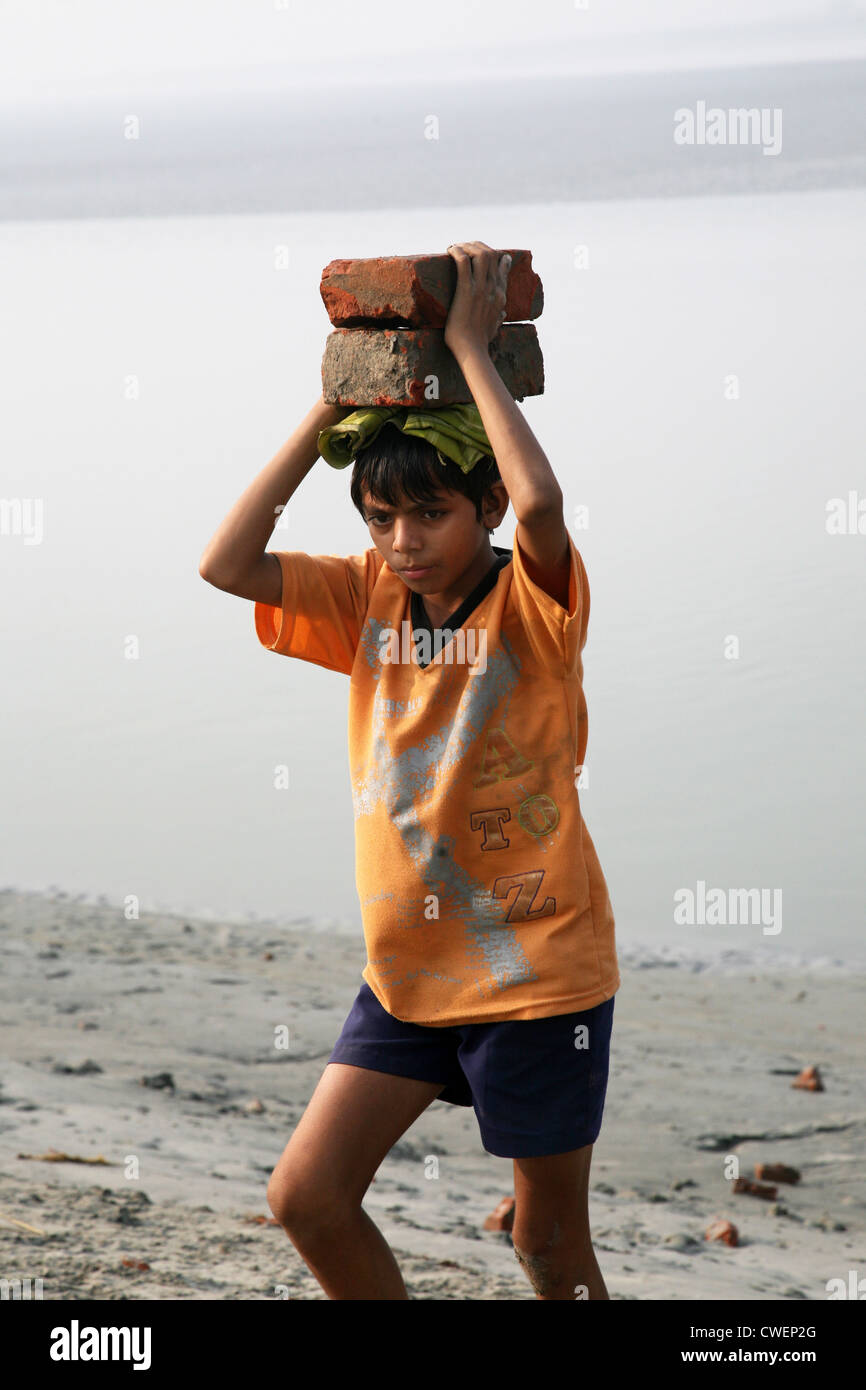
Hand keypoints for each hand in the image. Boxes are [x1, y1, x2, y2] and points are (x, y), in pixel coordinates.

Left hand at [443, 241, 511, 357]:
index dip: (493, 254)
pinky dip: (457, 252)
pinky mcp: (466, 290)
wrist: (472, 350)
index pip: (503, 266)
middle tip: (463, 247)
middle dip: (476, 245)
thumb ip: (500, 317)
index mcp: (501, 295)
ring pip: (479, 253)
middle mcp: (493, 288)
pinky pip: (463, 261)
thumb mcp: (495, 327)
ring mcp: (481, 288)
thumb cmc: (480, 341)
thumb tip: (503, 314)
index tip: (480, 251)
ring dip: (467, 246)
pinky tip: (449, 251)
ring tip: (455, 247)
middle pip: (490, 254)